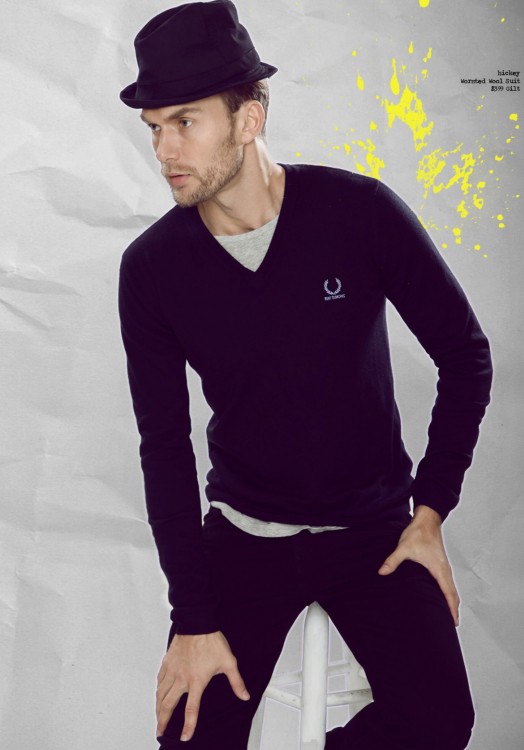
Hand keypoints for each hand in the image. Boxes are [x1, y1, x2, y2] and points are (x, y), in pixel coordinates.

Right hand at [156, 630, 249, 740]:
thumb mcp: (228, 662)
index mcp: (197, 681)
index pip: (191, 709)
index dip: (188, 726)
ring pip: (161, 694)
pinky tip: (158, 694)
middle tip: (160, 731)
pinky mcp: (167, 662)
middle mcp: (181, 678)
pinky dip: (158, 690)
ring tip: (158, 717)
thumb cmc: (212, 641)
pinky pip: (160, 680)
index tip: (184, 737)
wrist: (197, 622)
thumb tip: (244, 696)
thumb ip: (236, 682)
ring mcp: (172, 670)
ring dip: (158, 708)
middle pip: (168, 705)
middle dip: (163, 721)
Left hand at [378, 505, 459, 625]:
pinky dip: (449, 592)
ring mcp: (445, 566)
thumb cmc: (418, 533)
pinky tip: (443, 595)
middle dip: (454, 609)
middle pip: (453, 594)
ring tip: (449, 614)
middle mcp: (445, 569)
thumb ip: (393, 561)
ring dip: (452, 601)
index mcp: (439, 569)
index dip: (452, 609)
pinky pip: (448, 582)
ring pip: (452, 588)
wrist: (427, 520)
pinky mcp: (441, 563)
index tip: (454, 623)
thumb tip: (382, 572)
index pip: (449, 594)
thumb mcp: (403, 547)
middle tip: (452, 625)